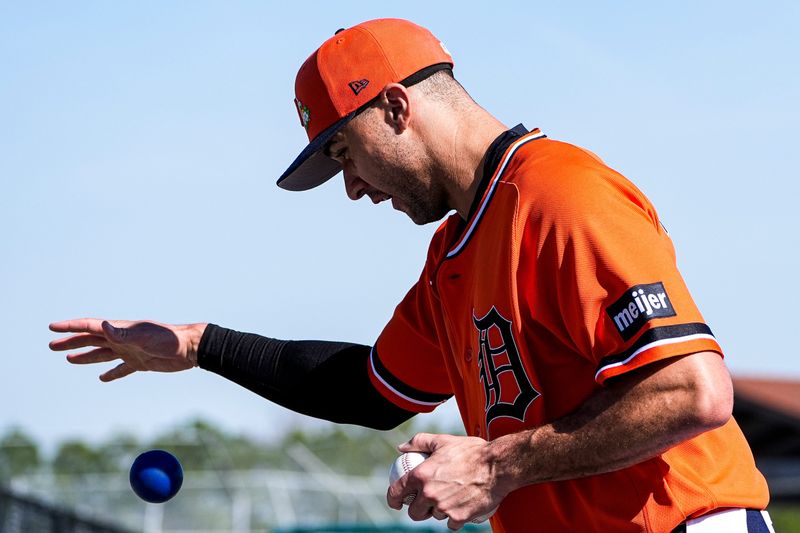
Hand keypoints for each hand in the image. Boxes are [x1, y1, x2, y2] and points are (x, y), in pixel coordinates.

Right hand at [49, 319, 206, 381]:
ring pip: (102, 354)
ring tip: (68, 359)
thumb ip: (123, 333)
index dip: (70, 327)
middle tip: (51, 345)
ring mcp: (130, 351)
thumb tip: (102, 325)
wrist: (190, 349)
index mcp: (120, 329)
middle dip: (72, 342)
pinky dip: (111, 373)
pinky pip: (121, 369)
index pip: (90, 327)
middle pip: (91, 340)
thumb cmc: (169, 339)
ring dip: (85, 357)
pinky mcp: (140, 363)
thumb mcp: (144, 337)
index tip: (52, 327)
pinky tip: (102, 378)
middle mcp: (123, 339)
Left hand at [387, 433, 503, 530]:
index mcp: (421, 475)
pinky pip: (451, 523)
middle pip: (414, 512)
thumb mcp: (442, 441)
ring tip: (450, 498)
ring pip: (434, 517)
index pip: (397, 492)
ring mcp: (444, 507)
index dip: (393, 500)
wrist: (497, 466)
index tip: (396, 502)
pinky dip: (454, 518)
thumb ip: (419, 442)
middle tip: (427, 503)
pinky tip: (460, 507)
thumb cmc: (472, 452)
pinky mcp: (459, 517)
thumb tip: (402, 447)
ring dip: (439, 511)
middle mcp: (429, 493)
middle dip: (418, 509)